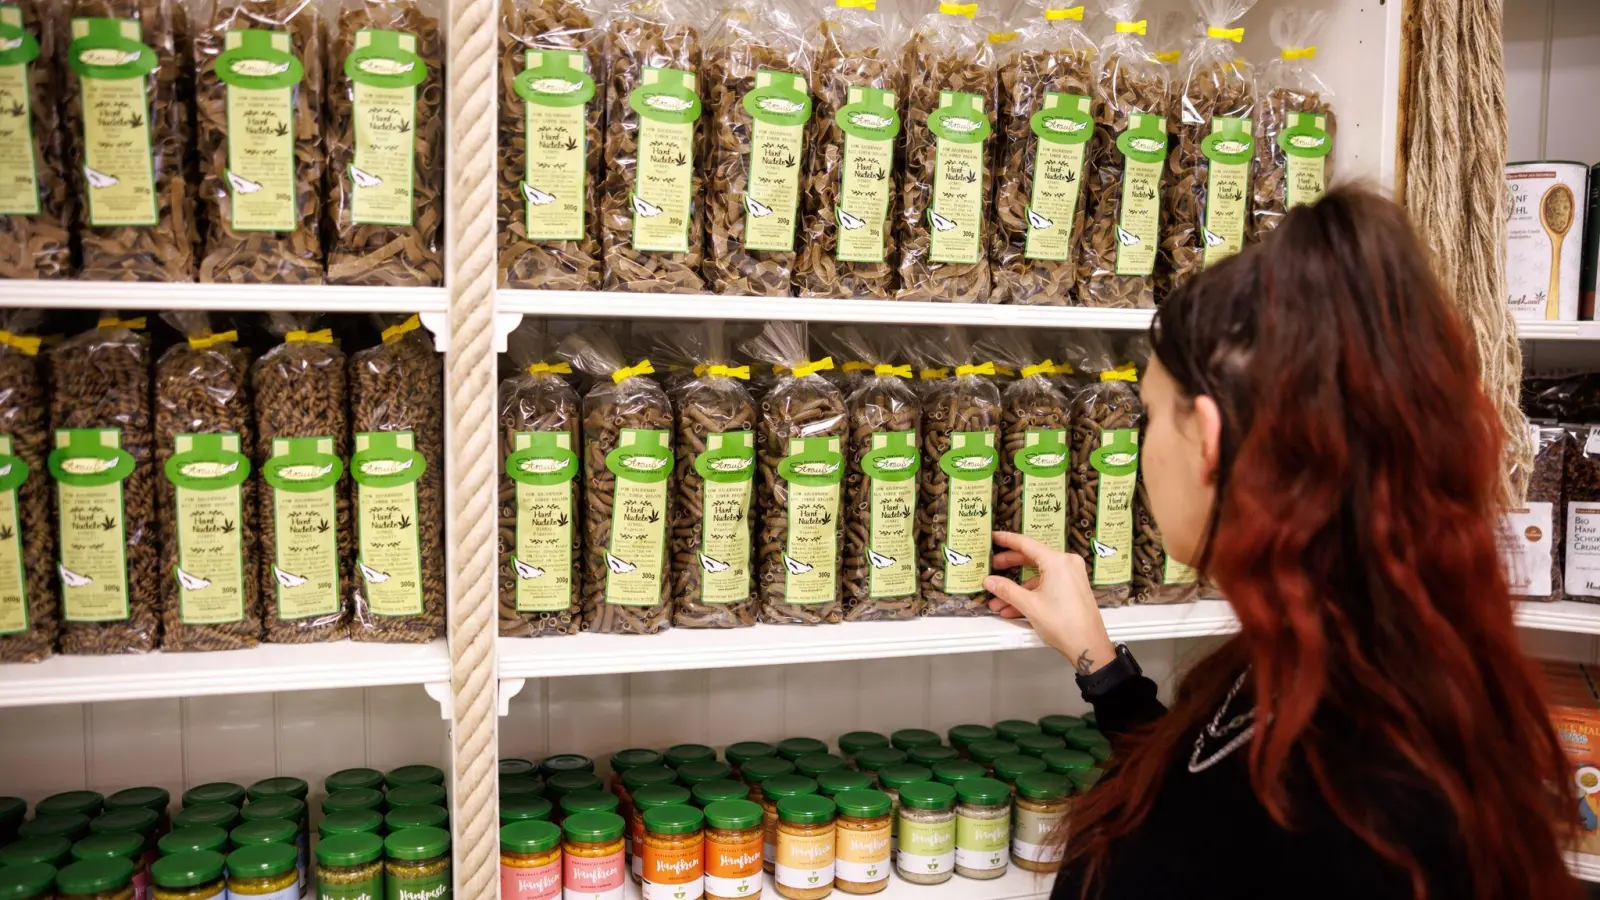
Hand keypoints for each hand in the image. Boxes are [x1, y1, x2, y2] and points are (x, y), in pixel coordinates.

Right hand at [985, 531, 1116, 674]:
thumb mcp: (1030, 605)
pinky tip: (1014, 608)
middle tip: (993, 566)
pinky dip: (1031, 594)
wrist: (1088, 645)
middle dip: (1010, 566)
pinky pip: (1047, 585)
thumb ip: (1007, 590)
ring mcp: (1071, 576)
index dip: (1007, 540)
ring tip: (998, 600)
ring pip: (1038, 576)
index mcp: (1057, 562)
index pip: (1026, 543)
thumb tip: (990, 581)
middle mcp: (1067, 564)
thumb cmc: (1064, 624)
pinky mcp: (1073, 588)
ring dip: (1018, 588)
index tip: (995, 537)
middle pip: (1032, 558)